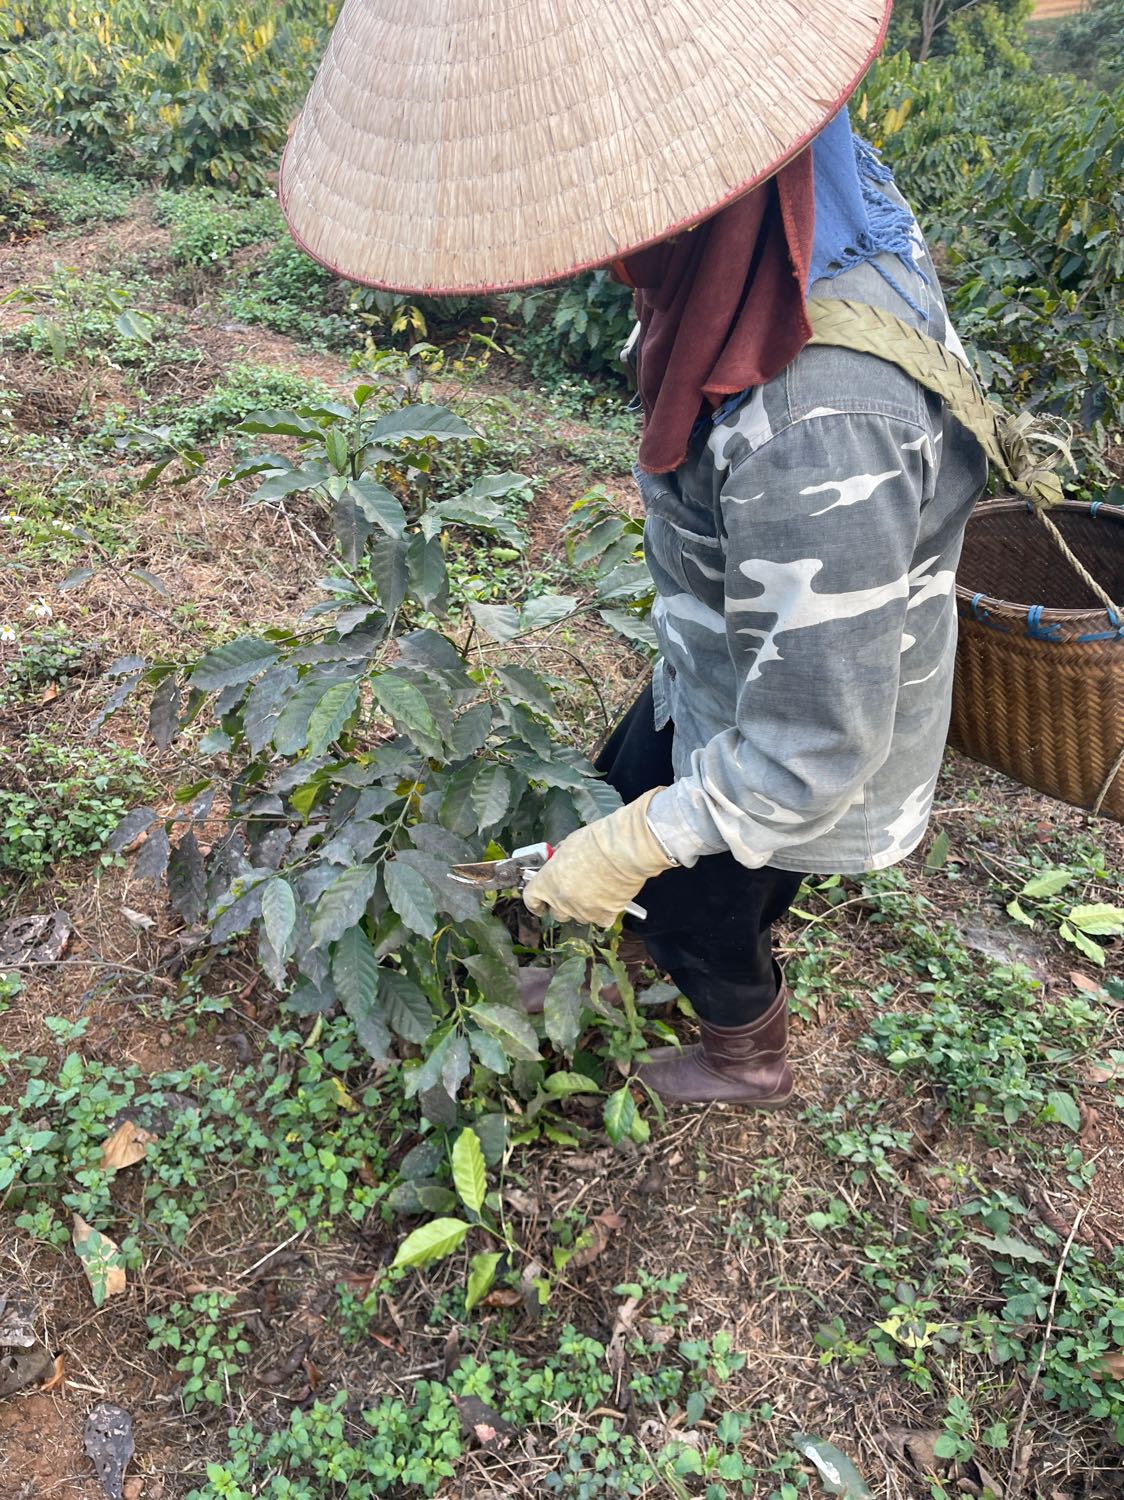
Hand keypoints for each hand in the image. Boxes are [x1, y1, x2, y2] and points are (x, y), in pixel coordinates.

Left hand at [523, 787, 673, 925]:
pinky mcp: (604, 915)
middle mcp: (562, 901)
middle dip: (562, 904)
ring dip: (584, 907)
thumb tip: (557, 865)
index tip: (539, 903)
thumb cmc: (595, 842)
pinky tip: (609, 898)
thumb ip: (558, 862)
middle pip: (556, 913)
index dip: (535, 902)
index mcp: (547, 883)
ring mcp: (583, 911)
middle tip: (573, 891)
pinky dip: (604, 912)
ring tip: (596, 889)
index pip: (531, 900)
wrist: (623, 850)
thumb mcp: (567, 846)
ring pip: (579, 916)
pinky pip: (600, 919)